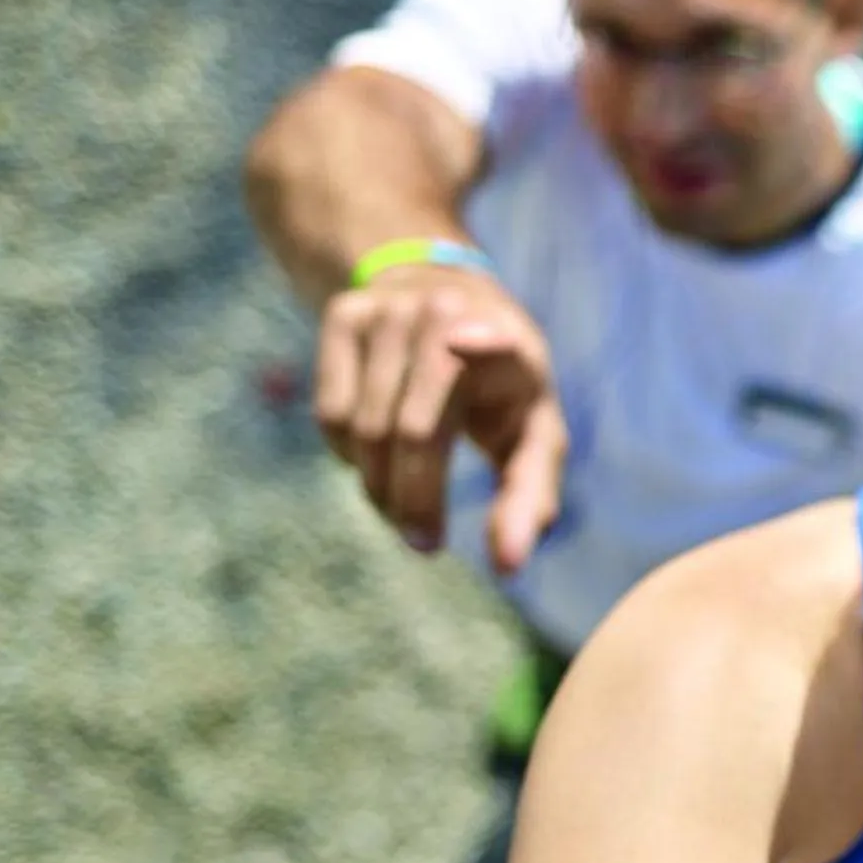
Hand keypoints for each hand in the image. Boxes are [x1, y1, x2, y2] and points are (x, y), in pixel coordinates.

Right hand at [313, 262, 568, 575]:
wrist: (442, 296)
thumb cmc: (500, 388)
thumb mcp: (531, 432)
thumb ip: (528, 495)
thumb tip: (508, 566)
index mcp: (510, 342)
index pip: (496, 340)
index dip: (484, 343)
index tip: (463, 343)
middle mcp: (447, 314)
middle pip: (413, 431)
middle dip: (414, 501)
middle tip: (423, 543)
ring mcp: (389, 311)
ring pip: (364, 429)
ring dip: (378, 487)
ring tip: (400, 507)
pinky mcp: (344, 316)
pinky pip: (331, 414)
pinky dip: (348, 454)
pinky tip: (374, 456)